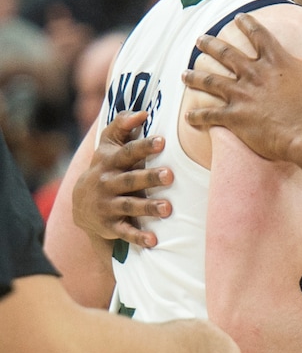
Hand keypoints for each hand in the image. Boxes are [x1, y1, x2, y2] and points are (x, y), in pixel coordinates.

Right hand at [73, 110, 172, 247]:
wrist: (81, 203)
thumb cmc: (106, 166)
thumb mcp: (108, 144)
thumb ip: (122, 124)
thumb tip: (143, 112)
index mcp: (110, 161)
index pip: (127, 152)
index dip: (143, 146)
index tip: (162, 141)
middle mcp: (107, 183)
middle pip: (130, 179)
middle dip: (149, 178)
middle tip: (170, 175)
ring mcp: (108, 205)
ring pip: (129, 206)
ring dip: (148, 207)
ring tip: (168, 209)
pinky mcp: (110, 225)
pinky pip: (124, 232)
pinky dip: (138, 237)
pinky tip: (153, 241)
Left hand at [183, 13, 301, 160]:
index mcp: (277, 61)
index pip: (258, 35)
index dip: (247, 24)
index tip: (238, 17)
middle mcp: (255, 74)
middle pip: (226, 54)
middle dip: (210, 45)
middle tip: (200, 40)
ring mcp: (243, 95)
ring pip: (211, 81)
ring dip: (195, 77)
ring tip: (184, 74)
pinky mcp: (235, 116)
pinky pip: (210, 114)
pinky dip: (197, 115)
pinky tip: (189, 116)